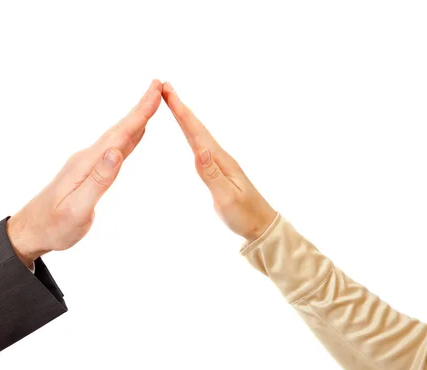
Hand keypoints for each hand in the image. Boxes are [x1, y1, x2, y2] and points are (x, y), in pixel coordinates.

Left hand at [7, 80, 162, 264]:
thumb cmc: (55, 226)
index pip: (120, 134)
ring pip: (117, 136)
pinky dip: (128, 136)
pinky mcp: (88, 171)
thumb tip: (117, 152)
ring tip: (151, 103)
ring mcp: (87, 163)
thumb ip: (98, 181)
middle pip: (119, 129)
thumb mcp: (77, 209)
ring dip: (135, 119)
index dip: (140, 114)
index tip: (156, 92)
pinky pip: (114, 148)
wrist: (31, 230)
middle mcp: (87, 157)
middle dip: (140, 108)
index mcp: (87, 164)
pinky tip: (134, 133)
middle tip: (158, 86)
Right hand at [162, 82, 276, 241]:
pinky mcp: (217, 169)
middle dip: (180, 107)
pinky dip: (190, 133)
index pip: (196, 132)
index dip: (181, 112)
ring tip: (173, 102)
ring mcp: (219, 162)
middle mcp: (219, 156)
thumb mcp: (226, 197)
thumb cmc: (244, 215)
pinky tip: (188, 131)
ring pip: (197, 134)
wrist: (261, 225)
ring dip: (184, 117)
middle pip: (196, 127)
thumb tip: (199, 149)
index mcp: (219, 160)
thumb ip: (211, 174)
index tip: (168, 93)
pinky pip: (199, 145)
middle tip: (165, 87)